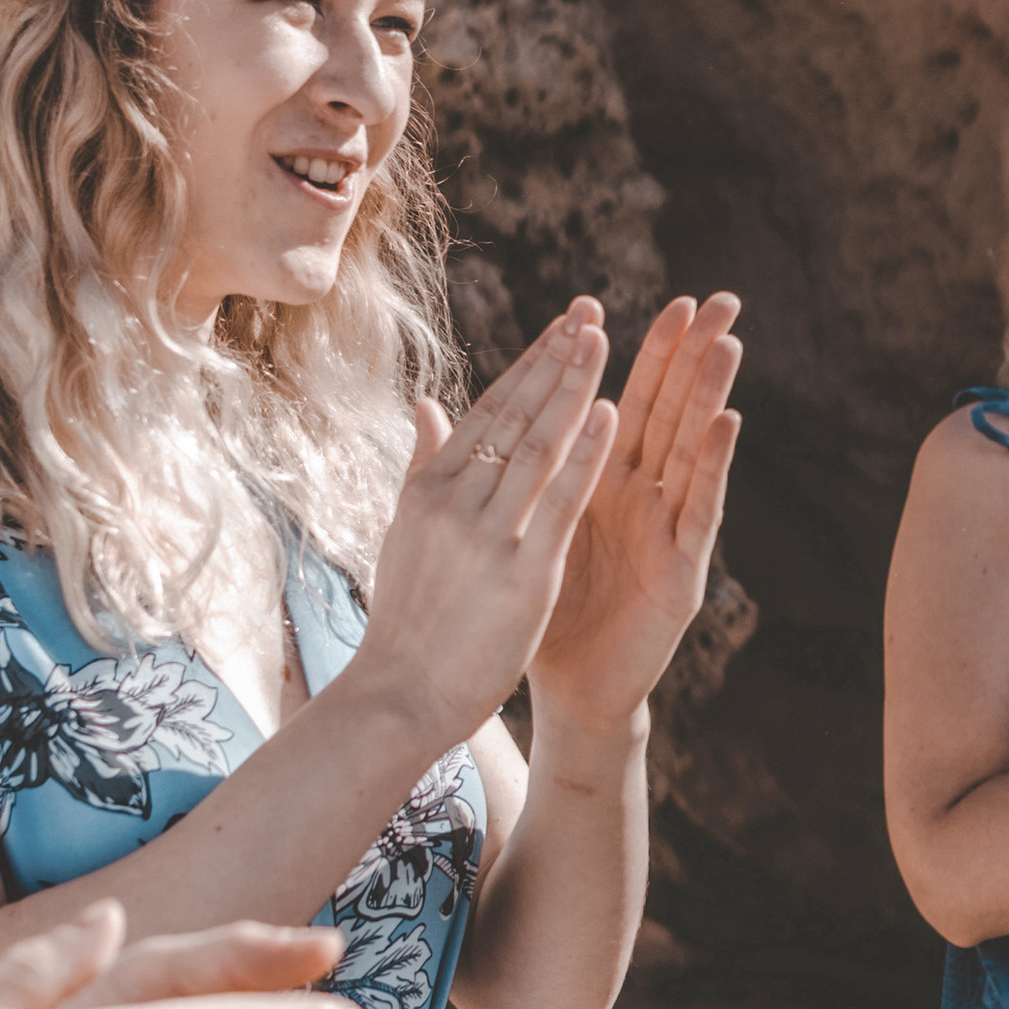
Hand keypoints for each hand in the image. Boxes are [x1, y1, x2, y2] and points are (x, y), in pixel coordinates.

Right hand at [349, 302, 617, 751]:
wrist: (397, 695)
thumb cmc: (407, 621)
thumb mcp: (405, 532)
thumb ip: (423, 465)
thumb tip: (427, 405)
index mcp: (428, 489)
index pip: (488, 411)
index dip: (529, 365)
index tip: (562, 326)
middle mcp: (454, 501)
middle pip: (514, 416)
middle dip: (555, 360)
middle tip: (589, 313)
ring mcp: (487, 534)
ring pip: (537, 446)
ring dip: (573, 388)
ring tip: (602, 341)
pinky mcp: (520, 572)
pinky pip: (559, 501)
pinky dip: (585, 454)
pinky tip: (611, 414)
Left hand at [528, 292, 743, 735]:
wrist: (567, 692)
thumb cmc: (539, 614)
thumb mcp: (512, 532)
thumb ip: (487, 469)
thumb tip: (434, 410)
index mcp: (598, 483)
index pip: (616, 400)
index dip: (622, 354)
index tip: (622, 299)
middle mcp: (640, 496)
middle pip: (665, 411)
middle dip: (687, 355)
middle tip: (713, 297)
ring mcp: (665, 529)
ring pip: (690, 448)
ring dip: (710, 393)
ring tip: (727, 340)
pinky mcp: (682, 569)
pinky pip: (699, 508)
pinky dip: (711, 464)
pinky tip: (725, 422)